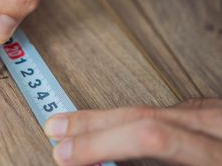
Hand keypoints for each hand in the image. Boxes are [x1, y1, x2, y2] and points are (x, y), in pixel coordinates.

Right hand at [44, 98, 221, 164]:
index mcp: (219, 155)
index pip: (152, 138)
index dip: (102, 145)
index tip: (69, 155)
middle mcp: (216, 126)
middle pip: (142, 115)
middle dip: (92, 125)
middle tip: (57, 134)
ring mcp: (212, 114)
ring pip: (147, 108)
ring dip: (102, 119)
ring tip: (70, 124)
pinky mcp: (207, 110)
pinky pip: (160, 112)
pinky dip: (127, 119)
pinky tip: (106, 123)